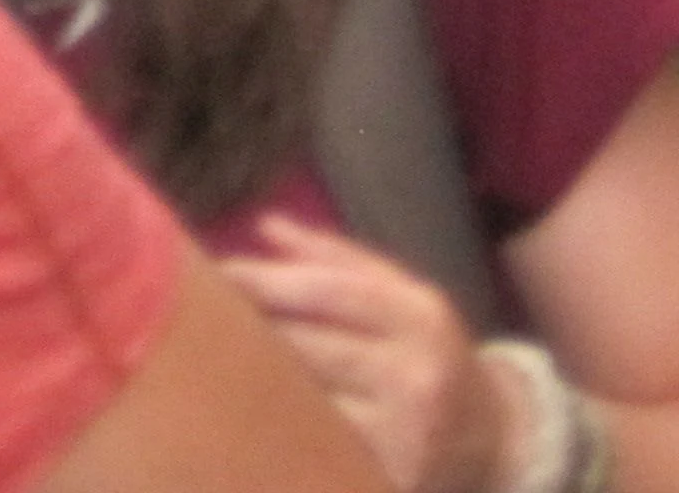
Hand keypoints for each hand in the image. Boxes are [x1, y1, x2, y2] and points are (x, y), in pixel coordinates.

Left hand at [216, 214, 510, 492]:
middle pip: (306, 345)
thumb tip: (266, 225)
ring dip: (252, 376)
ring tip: (214, 357)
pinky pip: (311, 443)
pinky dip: (276, 423)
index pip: (326, 291)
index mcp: (419, 318)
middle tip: (198, 313)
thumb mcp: (402, 295)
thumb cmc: (428, 352)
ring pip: (301, 397)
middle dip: (248, 328)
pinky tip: (248, 408)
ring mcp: (402, 435)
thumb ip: (334, 257)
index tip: (213, 273)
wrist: (494, 439)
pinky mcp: (388, 475)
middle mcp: (415, 376)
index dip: (262, 279)